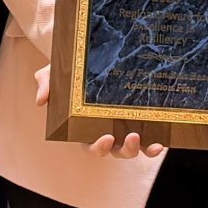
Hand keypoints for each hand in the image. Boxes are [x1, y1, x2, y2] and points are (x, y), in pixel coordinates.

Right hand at [31, 58, 164, 158]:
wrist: (90, 57)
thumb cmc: (71, 72)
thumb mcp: (54, 74)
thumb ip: (46, 84)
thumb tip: (41, 100)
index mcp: (86, 128)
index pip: (91, 145)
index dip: (98, 147)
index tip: (105, 138)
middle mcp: (108, 132)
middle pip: (117, 151)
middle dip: (125, 150)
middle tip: (132, 137)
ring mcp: (127, 128)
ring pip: (136, 148)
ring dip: (144, 149)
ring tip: (152, 143)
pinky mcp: (143, 120)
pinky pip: (153, 136)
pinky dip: (159, 142)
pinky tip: (166, 139)